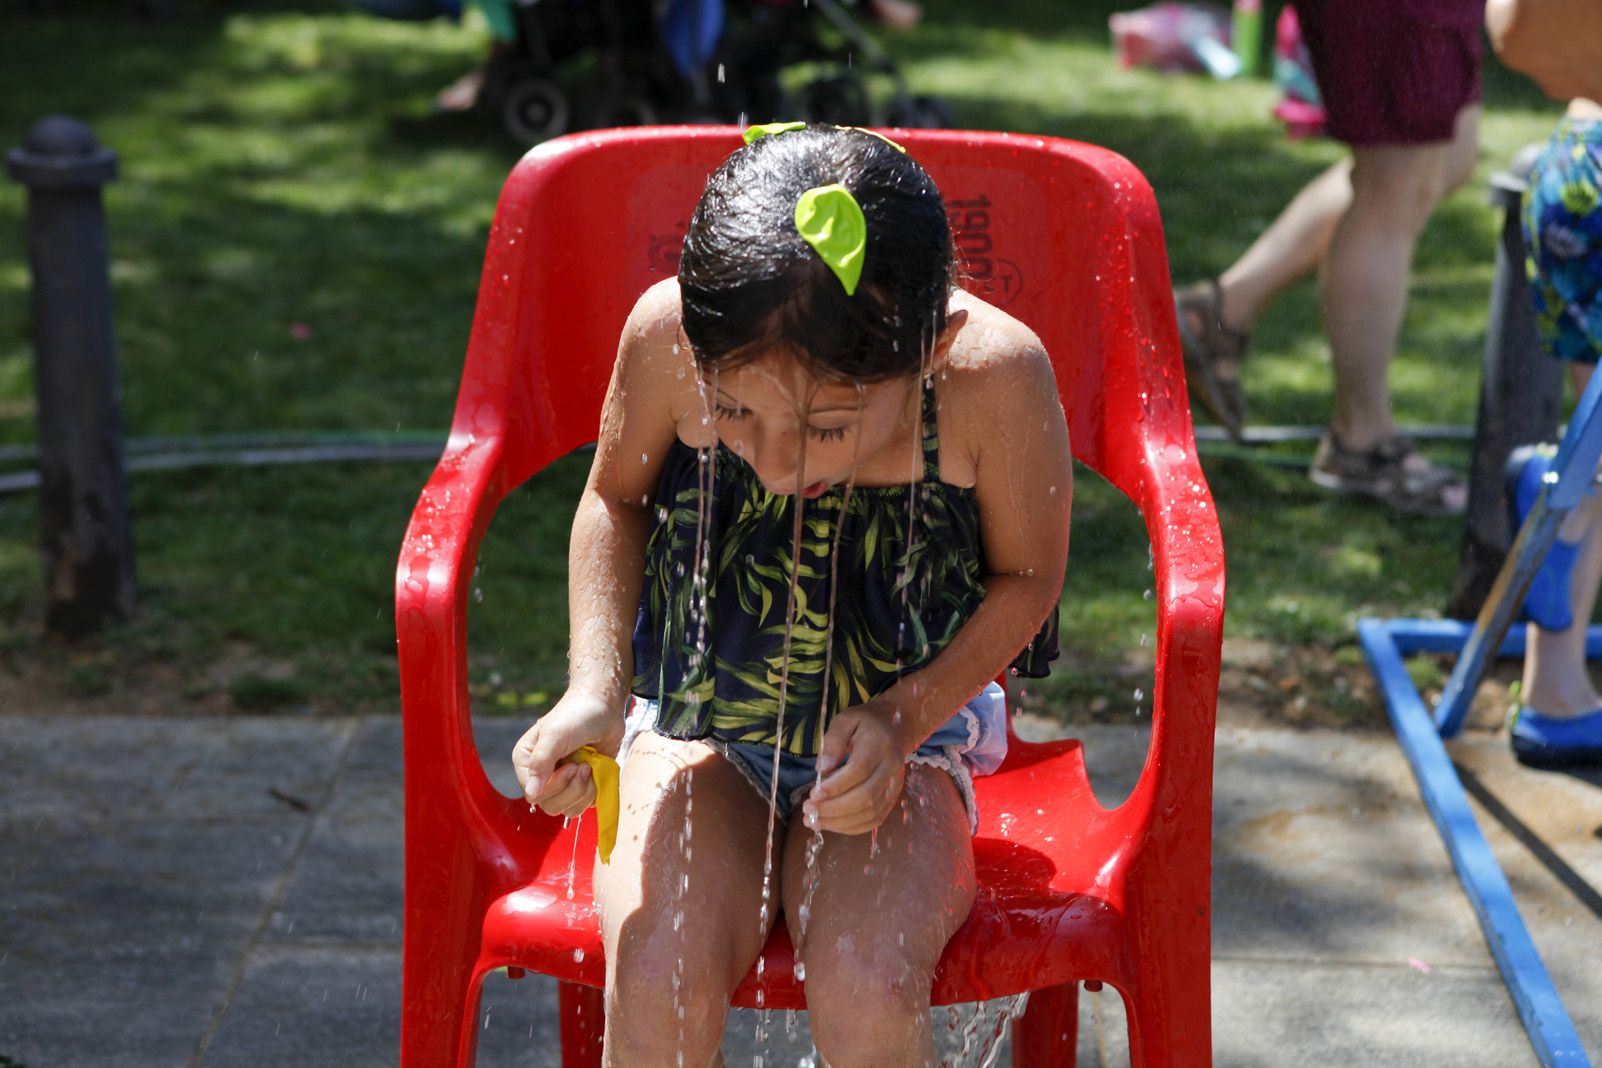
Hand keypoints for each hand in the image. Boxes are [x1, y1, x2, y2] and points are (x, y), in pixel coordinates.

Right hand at [511, 690, 624, 818]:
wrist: (604, 707)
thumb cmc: (576, 716)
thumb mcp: (555, 735)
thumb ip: (541, 763)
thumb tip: (531, 795)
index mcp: (526, 762)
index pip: (533, 794)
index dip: (555, 786)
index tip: (571, 766)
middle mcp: (540, 775)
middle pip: (550, 805)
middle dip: (571, 789)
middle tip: (583, 766)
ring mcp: (561, 782)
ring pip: (567, 809)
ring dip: (583, 791)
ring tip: (589, 766)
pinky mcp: (579, 786)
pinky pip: (582, 806)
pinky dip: (592, 793)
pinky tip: (595, 772)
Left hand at [802, 700, 910, 834]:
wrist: (895, 728)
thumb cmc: (865, 723)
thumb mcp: (845, 720)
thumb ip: (832, 741)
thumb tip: (821, 769)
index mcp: (880, 745)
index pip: (859, 771)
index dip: (835, 786)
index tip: (813, 795)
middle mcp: (892, 768)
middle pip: (866, 796)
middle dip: (834, 808)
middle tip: (808, 811)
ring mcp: (895, 785)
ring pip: (871, 812)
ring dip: (840, 822)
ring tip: (814, 821)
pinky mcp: (892, 798)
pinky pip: (875, 819)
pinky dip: (853, 828)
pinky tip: (832, 824)